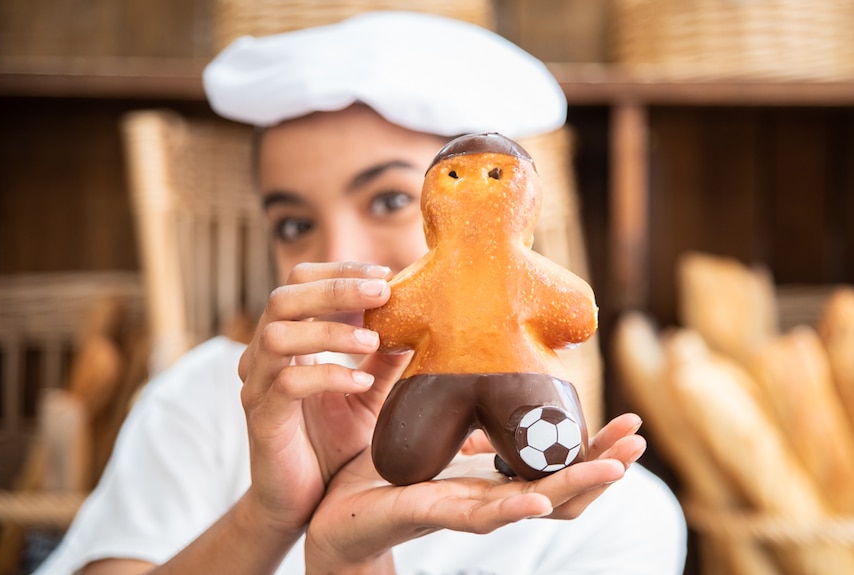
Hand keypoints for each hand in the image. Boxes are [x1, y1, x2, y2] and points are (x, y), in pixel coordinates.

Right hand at [237, 262, 410, 534]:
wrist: (303, 504)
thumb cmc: (332, 445)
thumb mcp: (367, 395)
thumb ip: (384, 360)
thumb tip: (420, 323)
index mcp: (288, 340)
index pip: (300, 282)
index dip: (339, 272)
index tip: (385, 274)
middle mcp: (265, 356)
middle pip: (283, 297)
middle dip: (335, 287)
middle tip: (383, 291)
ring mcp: (259, 387)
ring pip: (278, 335)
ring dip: (330, 330)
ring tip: (373, 340)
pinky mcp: (262, 420)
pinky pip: (287, 384)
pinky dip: (327, 375)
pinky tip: (359, 382)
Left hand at [304, 413, 645, 571]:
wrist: (330, 512)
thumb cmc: (378, 475)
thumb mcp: (423, 426)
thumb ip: (450, 403)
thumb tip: (475, 363)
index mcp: (487, 474)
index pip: (552, 462)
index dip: (592, 446)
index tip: (628, 421)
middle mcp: (485, 495)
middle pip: (557, 486)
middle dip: (601, 466)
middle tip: (638, 442)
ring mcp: (463, 510)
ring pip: (531, 503)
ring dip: (575, 487)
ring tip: (612, 470)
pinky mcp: (429, 513)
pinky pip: (478, 515)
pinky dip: (513, 508)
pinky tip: (539, 498)